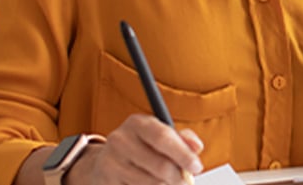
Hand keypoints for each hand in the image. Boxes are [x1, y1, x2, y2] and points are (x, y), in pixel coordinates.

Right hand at [75, 115, 202, 184]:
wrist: (105, 161)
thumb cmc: (142, 146)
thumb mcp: (160, 134)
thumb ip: (182, 139)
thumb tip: (197, 147)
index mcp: (136, 123)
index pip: (162, 137)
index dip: (183, 154)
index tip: (197, 167)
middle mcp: (120, 141)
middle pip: (160, 165)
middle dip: (178, 177)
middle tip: (186, 181)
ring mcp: (111, 163)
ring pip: (152, 183)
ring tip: (169, 182)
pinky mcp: (108, 183)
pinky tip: (152, 184)